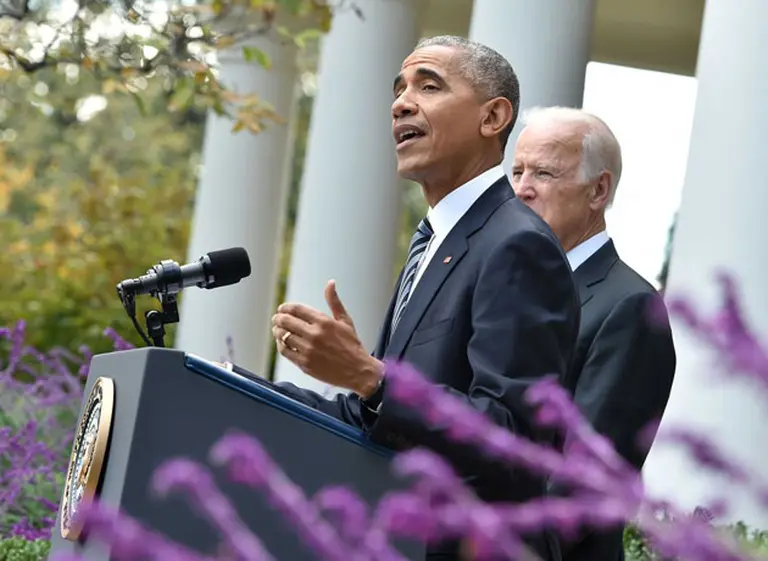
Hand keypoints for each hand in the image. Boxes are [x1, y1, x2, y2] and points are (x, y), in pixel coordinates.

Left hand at [272, 280, 382, 397]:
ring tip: (277, 330)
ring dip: (277, 331)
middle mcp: (315, 335)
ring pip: (284, 336)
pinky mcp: (305, 364)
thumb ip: (334, 301)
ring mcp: (308, 350)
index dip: (285, 307)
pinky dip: (280, 345)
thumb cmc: (352, 345)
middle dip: (278, 318)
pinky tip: (282, 343)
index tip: (282, 309)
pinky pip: (285, 351)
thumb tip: (330, 283)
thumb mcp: (345, 320)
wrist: (357, 371)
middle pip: (287, 321)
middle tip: (277, 318)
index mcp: (324, 322)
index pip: (297, 309)